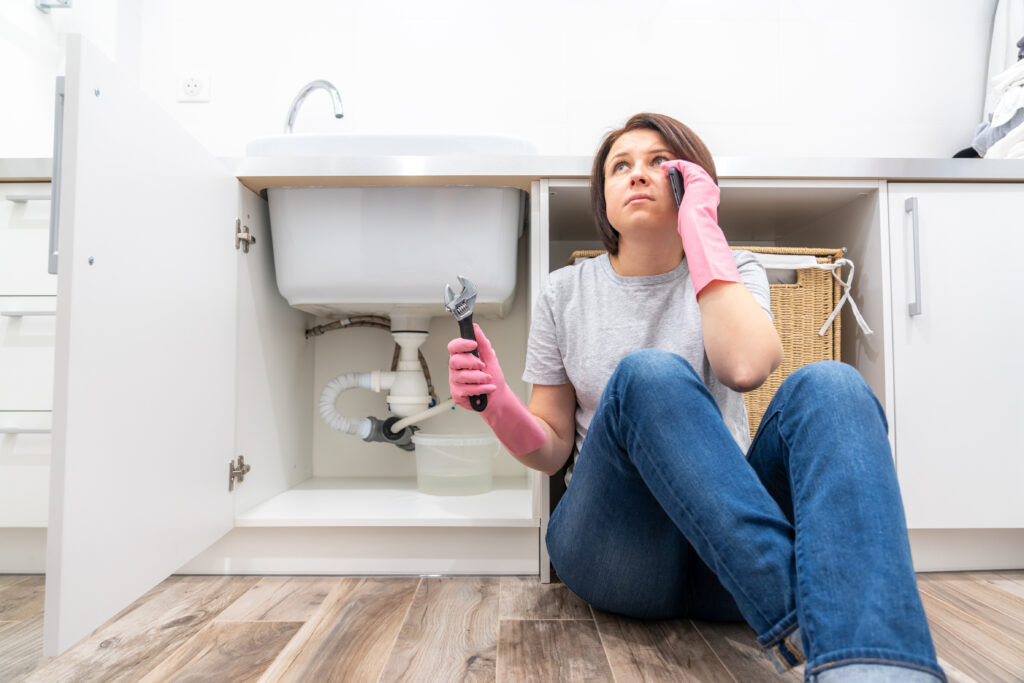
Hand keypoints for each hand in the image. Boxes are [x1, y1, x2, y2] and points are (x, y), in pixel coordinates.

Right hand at [447, 324, 500, 408]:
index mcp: (462, 357)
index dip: (461, 344)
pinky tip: (487, 388)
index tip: (473, 344)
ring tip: (488, 379)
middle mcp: (456, 368)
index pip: (453, 346)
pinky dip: (481, 388)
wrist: (497, 396)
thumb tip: (475, 328)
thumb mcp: (490, 358)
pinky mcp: (457, 394)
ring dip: (480, 377)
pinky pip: (466, 389)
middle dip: (473, 363)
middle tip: (483, 366)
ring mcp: (455, 381)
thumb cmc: (492, 376)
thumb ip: (483, 343)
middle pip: (455, 360)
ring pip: (462, 376)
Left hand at [660, 159, 740, 296]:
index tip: (675, 181)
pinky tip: (666, 166)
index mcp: (708, 198)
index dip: (686, 180)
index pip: (697, 184)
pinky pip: (684, 166)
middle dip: (681, 171)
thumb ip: (688, 215)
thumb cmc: (694, 228)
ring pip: (689, 168)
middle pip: (694, 174)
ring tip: (666, 167)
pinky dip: (675, 165)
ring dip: (677, 166)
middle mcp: (709, 189)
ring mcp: (704, 182)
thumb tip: (682, 221)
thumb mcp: (691, 220)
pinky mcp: (697, 178)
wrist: (698, 227)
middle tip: (670, 170)